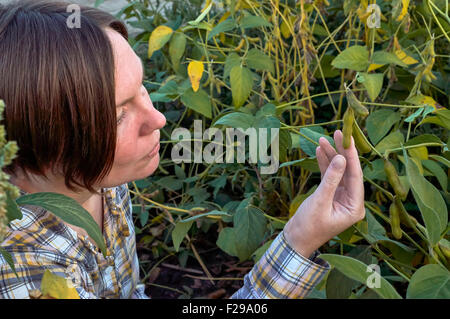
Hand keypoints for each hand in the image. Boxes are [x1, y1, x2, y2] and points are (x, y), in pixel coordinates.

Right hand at [283, 130, 364, 257]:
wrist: (296, 239)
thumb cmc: (308, 226)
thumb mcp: (320, 201)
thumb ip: (331, 179)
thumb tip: (341, 158)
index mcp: (355, 207)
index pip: (356, 176)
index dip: (351, 156)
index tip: (347, 139)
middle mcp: (352, 201)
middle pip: (349, 171)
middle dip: (342, 152)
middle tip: (337, 133)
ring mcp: (341, 197)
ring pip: (339, 171)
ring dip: (331, 156)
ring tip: (323, 139)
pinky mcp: (330, 195)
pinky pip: (330, 176)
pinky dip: (325, 164)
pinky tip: (320, 151)